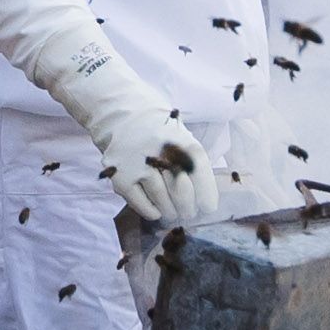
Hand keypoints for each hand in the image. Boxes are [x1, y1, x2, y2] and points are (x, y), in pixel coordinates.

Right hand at [48, 47, 213, 226]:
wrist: (122, 116)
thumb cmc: (159, 134)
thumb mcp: (181, 139)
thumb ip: (193, 165)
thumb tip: (204, 203)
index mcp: (180, 138)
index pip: (199, 170)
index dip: (206, 193)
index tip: (208, 209)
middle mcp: (159, 148)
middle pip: (181, 189)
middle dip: (188, 207)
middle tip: (188, 213)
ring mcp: (138, 162)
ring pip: (161, 199)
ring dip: (170, 211)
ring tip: (173, 213)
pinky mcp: (120, 175)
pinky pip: (140, 203)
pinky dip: (151, 211)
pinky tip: (156, 211)